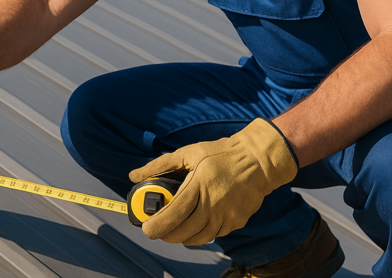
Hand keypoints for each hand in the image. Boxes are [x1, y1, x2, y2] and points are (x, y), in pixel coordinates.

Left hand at [128, 118, 297, 245]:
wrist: (258, 160)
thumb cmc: (220, 154)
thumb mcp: (188, 153)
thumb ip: (160, 165)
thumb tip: (134, 175)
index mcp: (199, 185)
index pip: (174, 214)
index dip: (157, 225)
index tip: (146, 228)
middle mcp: (213, 204)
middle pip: (183, 231)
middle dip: (166, 235)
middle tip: (157, 230)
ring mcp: (226, 215)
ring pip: (198, 238)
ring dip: (182, 238)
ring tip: (174, 230)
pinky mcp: (237, 222)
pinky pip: (215, 235)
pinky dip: (201, 235)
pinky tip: (195, 226)